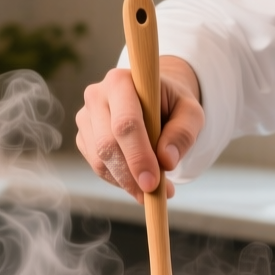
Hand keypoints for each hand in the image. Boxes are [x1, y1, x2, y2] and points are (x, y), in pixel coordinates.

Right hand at [75, 56, 204, 201]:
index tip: (153, 182)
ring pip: (99, 160)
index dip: (138, 156)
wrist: (154, 100)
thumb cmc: (173, 104)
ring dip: (126, 182)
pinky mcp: (84, 137)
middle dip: (131, 175)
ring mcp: (85, 117)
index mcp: (120, 81)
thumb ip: (183, 133)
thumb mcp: (191, 112)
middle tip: (154, 193)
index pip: (125, 123)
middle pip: (107, 144)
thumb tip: (166, 161)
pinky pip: (98, 167)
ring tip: (155, 189)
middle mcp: (96, 96)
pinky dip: (119, 181)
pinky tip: (138, 180)